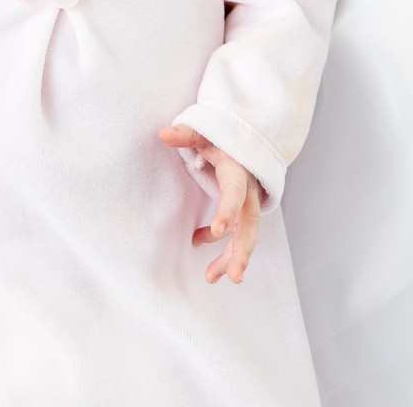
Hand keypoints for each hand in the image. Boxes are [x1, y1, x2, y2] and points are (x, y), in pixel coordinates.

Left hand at [159, 125, 262, 283]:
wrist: (244, 140)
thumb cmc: (220, 137)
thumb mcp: (204, 133)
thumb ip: (185, 134)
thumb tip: (162, 134)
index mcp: (239, 171)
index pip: (236, 193)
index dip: (228, 211)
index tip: (217, 230)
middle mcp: (249, 191)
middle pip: (250, 224)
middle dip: (242, 251)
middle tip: (235, 276)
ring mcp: (248, 203)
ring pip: (245, 235)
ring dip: (232, 258)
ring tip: (211, 278)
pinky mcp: (242, 211)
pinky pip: (236, 233)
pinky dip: (221, 246)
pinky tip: (197, 243)